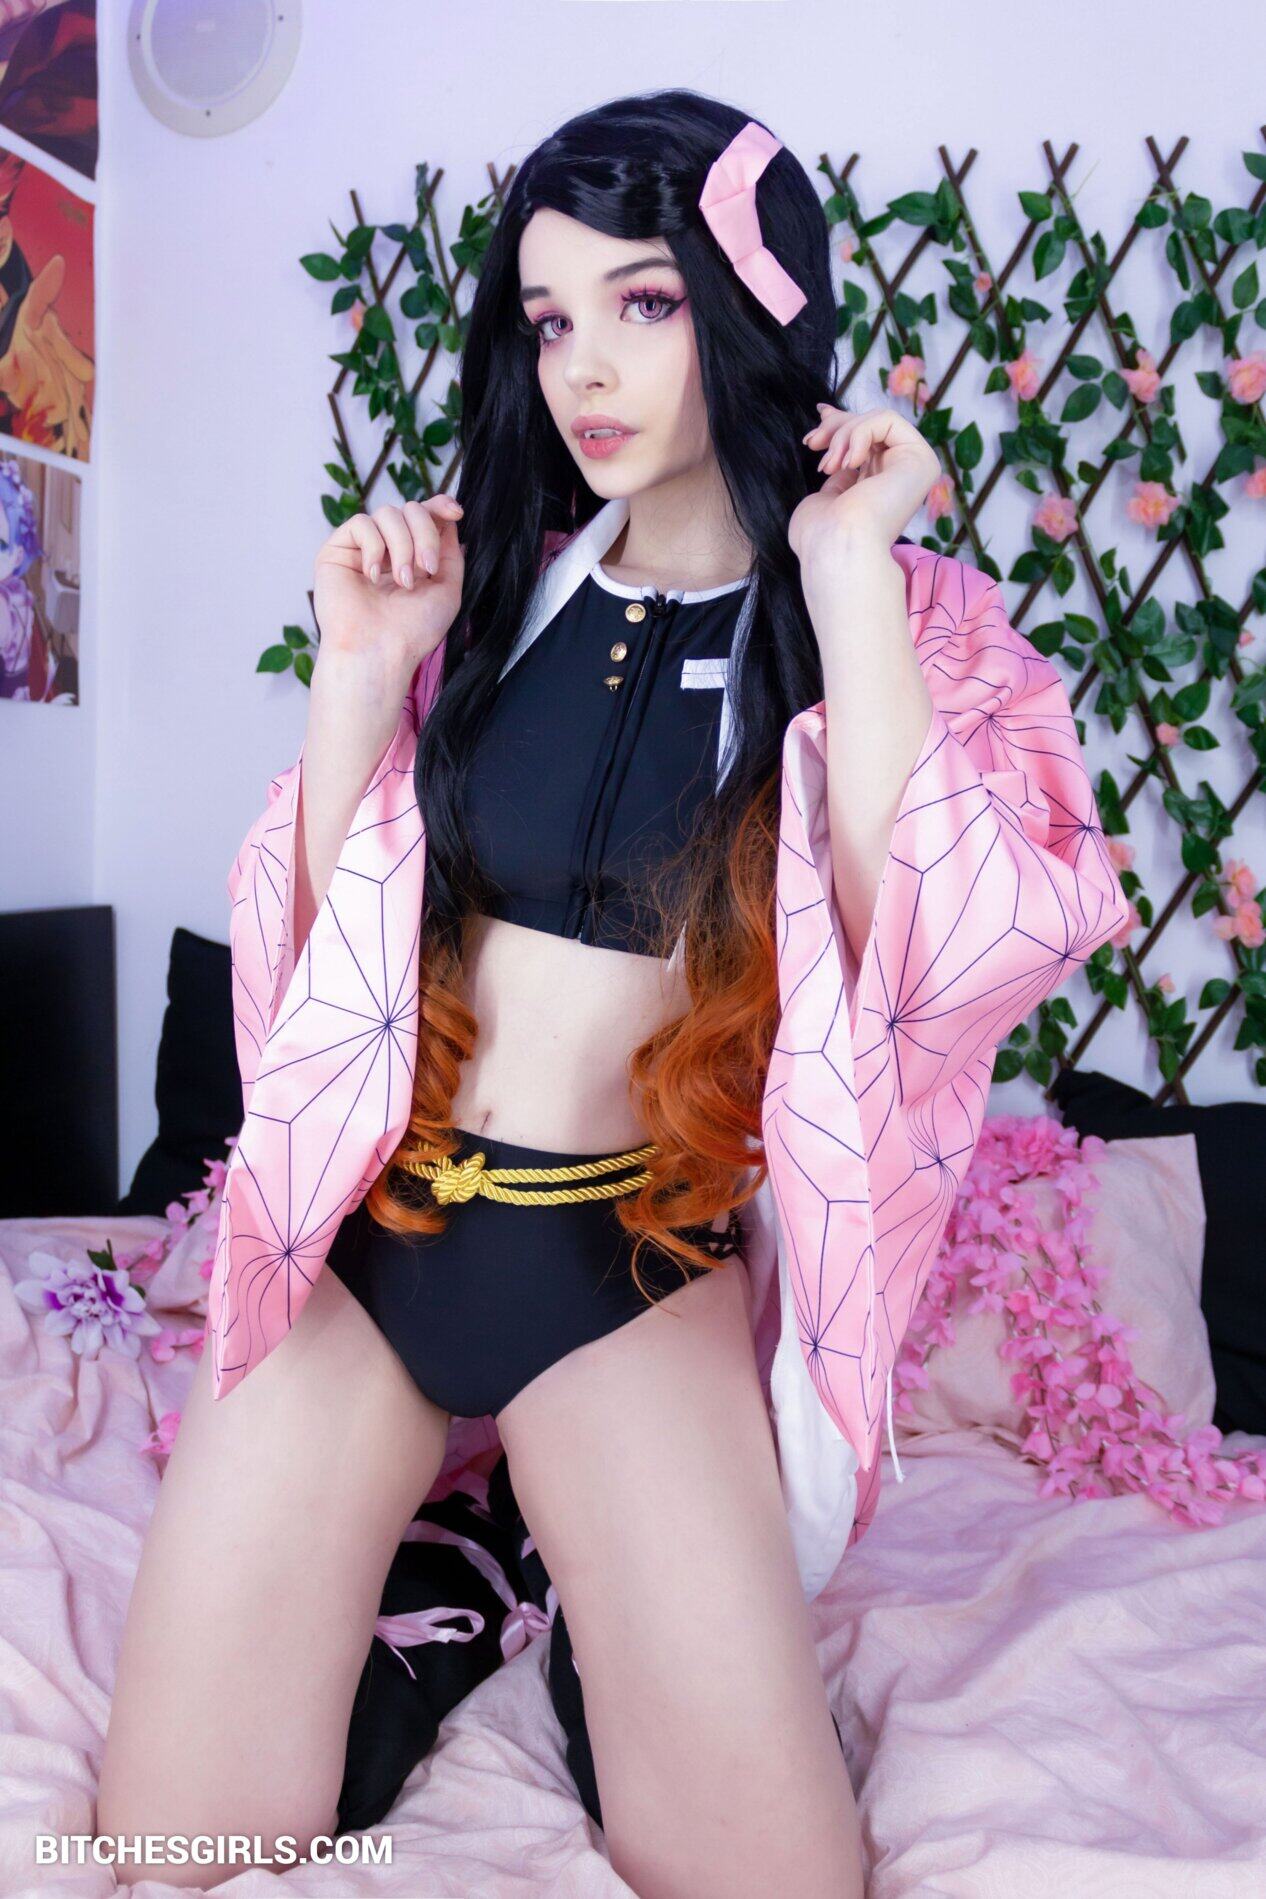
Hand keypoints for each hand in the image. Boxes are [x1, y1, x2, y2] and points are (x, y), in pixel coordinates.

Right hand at [313, 494, 464, 678]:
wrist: (380, 652)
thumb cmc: (413, 631)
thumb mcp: (447, 591)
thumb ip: (451, 555)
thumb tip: (449, 522)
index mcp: (412, 557)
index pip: (424, 517)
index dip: (440, 506)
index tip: (456, 512)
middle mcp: (388, 549)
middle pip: (411, 510)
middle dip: (425, 535)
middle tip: (425, 569)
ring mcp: (362, 548)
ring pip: (388, 513)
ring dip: (402, 546)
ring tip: (402, 581)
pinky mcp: (337, 550)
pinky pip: (361, 523)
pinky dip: (374, 546)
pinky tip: (372, 576)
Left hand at [787, 404, 939, 582]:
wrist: (836, 548)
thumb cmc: (823, 534)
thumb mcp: (827, 485)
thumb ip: (838, 455)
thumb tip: (829, 414)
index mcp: (882, 484)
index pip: (866, 438)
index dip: (840, 426)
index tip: (811, 439)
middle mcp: (902, 475)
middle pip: (870, 426)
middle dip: (836, 428)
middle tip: (812, 443)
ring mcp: (916, 466)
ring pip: (876, 420)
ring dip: (843, 436)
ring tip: (828, 465)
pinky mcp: (921, 459)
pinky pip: (887, 420)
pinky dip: (859, 434)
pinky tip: (850, 463)